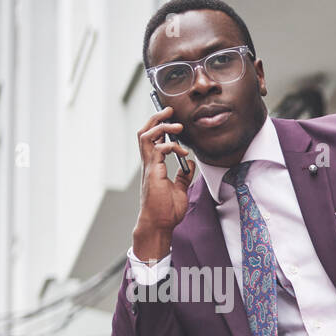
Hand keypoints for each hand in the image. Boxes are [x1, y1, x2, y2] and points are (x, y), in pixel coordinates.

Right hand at [132, 105, 195, 259]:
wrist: (159, 225)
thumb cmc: (166, 212)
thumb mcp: (180, 190)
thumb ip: (183, 176)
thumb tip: (190, 165)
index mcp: (153, 166)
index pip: (151, 139)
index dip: (159, 126)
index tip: (172, 119)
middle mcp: (148, 164)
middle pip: (145, 132)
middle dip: (156, 118)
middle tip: (169, 110)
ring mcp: (149, 167)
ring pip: (146, 136)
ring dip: (161, 127)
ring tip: (176, 125)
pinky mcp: (153, 173)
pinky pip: (158, 150)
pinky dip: (170, 146)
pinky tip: (183, 152)